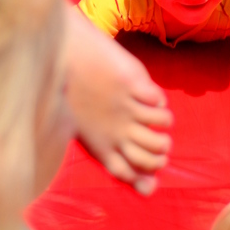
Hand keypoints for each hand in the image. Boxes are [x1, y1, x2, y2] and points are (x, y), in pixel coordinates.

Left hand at [65, 10, 172, 194]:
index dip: (145, 174)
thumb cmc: (74, 95)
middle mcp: (114, 130)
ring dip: (164, 124)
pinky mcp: (131, 83)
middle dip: (161, 154)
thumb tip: (140, 174)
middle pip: (149, 156)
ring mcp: (124, 106)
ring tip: (160, 117)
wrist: (65, 54)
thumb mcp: (86, 128)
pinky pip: (157, 100)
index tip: (154, 171)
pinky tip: (151, 96)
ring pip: (160, 127)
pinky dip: (159, 100)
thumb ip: (110, 148)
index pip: (127, 171)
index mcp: (99, 144)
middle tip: (162, 144)